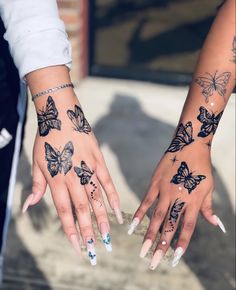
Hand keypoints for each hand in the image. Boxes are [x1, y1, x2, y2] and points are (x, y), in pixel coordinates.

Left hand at [22, 91, 122, 264]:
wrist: (60, 115)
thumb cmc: (46, 140)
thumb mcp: (36, 162)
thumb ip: (37, 186)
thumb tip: (28, 207)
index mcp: (55, 180)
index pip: (64, 212)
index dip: (70, 231)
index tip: (77, 247)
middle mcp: (72, 177)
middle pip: (81, 209)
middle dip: (88, 231)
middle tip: (95, 249)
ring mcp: (87, 168)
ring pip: (96, 199)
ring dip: (102, 219)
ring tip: (108, 236)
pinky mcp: (98, 160)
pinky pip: (107, 182)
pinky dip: (113, 197)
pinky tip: (118, 211)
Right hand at [128, 141, 225, 269]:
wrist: (189, 145)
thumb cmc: (202, 168)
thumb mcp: (208, 187)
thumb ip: (208, 208)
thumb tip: (216, 225)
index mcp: (192, 201)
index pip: (187, 227)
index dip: (181, 243)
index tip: (174, 259)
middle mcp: (178, 199)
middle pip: (169, 226)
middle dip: (162, 246)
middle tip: (153, 262)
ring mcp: (164, 191)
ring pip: (156, 217)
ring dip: (149, 235)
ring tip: (142, 250)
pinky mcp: (155, 183)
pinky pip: (145, 201)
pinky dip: (139, 214)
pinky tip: (132, 226)